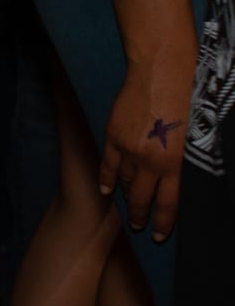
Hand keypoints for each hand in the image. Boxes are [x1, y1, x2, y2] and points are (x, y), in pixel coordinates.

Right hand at [101, 39, 197, 240]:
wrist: (162, 70)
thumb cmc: (189, 97)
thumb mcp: (197, 135)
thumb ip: (186, 159)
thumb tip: (180, 178)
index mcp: (176, 162)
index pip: (168, 203)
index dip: (162, 222)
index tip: (158, 235)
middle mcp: (151, 160)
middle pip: (143, 198)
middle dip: (141, 216)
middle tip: (140, 227)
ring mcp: (129, 149)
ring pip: (126, 183)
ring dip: (128, 197)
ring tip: (129, 206)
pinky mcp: (114, 136)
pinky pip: (108, 166)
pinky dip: (107, 180)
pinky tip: (107, 191)